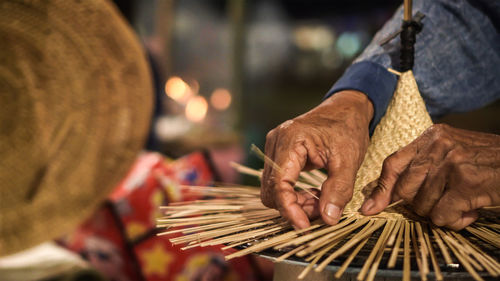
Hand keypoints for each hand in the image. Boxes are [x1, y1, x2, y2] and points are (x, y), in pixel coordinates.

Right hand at [261, 90, 373, 228]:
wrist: (346, 109)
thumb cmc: (348, 129)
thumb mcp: (349, 161)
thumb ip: (338, 190)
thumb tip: (328, 219)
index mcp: (291, 140)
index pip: (279, 184)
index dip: (289, 209)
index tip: (304, 226)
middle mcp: (276, 143)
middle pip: (271, 190)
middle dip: (293, 207)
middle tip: (321, 212)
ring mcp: (274, 148)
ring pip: (273, 189)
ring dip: (294, 202)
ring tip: (320, 203)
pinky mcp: (278, 154)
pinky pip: (278, 182)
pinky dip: (293, 194)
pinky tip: (313, 194)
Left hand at [361, 124, 499, 229]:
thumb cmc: (489, 163)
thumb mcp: (455, 153)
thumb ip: (426, 165)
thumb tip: (392, 194)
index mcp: (432, 136)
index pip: (393, 163)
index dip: (381, 189)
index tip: (370, 208)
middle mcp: (438, 146)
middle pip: (405, 189)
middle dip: (420, 205)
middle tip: (444, 203)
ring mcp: (451, 163)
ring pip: (422, 206)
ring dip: (442, 214)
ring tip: (464, 204)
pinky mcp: (465, 183)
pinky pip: (441, 216)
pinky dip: (455, 221)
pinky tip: (471, 211)